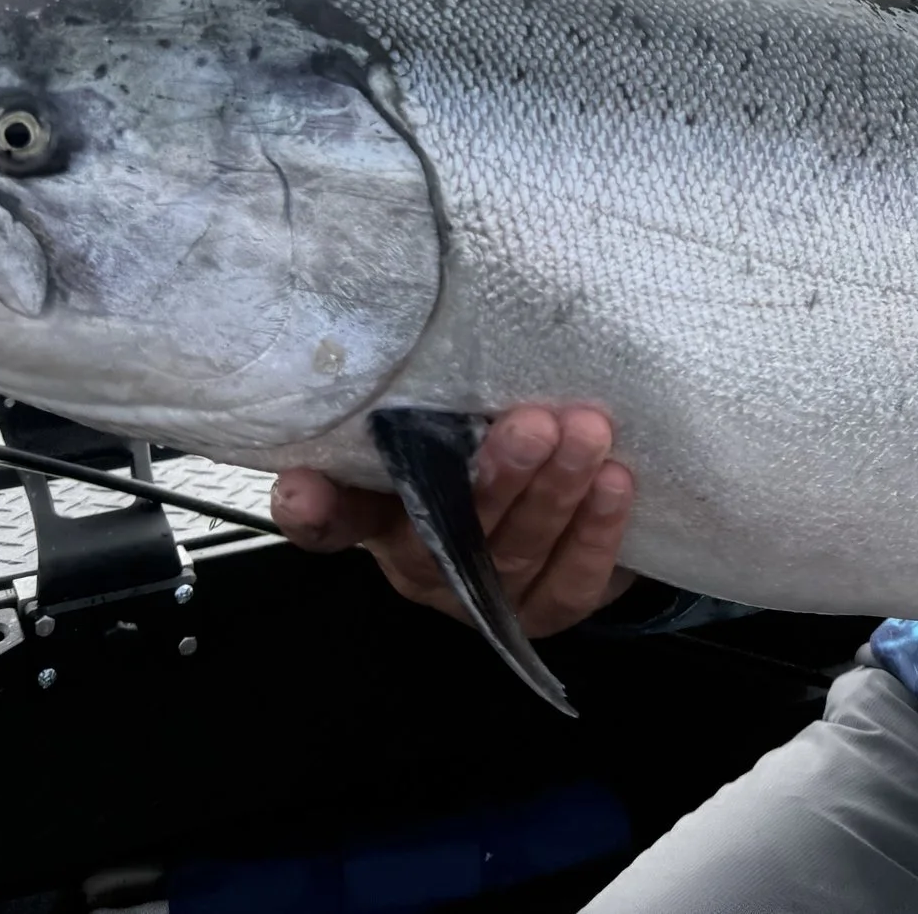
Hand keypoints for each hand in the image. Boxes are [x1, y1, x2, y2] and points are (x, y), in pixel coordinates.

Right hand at [271, 404, 637, 635]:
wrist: (575, 508)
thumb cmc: (497, 443)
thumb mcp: (460, 419)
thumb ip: (445, 391)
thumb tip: (474, 306)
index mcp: (383, 513)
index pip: (334, 518)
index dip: (314, 509)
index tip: (302, 488)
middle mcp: (423, 561)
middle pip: (442, 533)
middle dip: (492, 478)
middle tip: (531, 425)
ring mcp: (483, 597)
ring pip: (512, 553)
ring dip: (554, 492)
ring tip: (588, 435)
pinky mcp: (545, 611)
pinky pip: (569, 583)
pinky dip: (594, 533)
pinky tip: (615, 484)